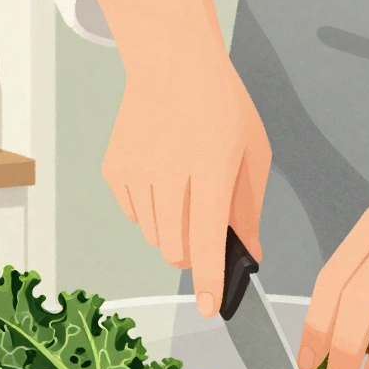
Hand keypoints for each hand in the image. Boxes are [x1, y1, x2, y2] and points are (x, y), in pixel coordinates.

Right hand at [104, 57, 270, 316]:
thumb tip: (250, 255)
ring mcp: (136, 170)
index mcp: (211, 166)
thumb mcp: (253, 152)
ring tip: (185, 190)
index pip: (206, 238)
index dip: (209, 279)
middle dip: (194, 255)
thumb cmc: (221, 107)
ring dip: (173, 231)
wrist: (172, 62)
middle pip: (176, 249)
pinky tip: (163, 176)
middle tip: (206, 230)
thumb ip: (250, 209)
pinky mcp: (115, 170)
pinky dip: (151, 211)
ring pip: (155, 237)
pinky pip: (135, 216)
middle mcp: (168, 171)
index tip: (210, 307)